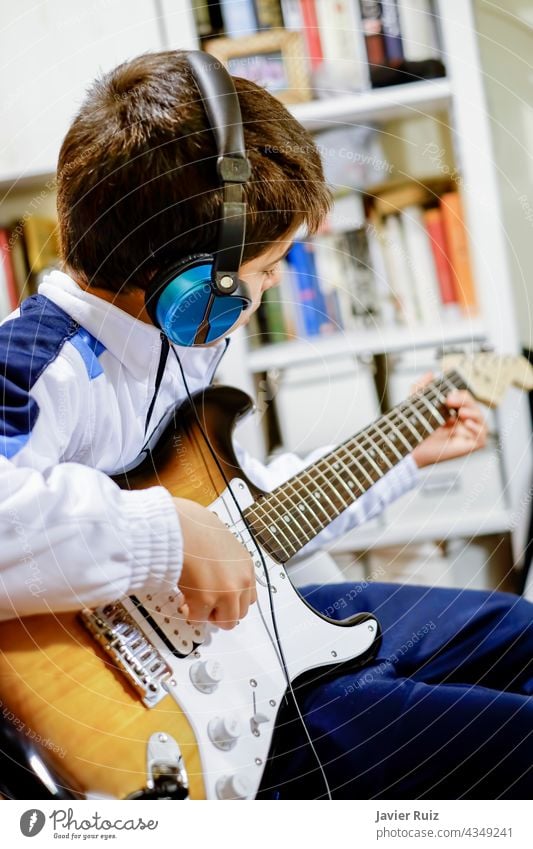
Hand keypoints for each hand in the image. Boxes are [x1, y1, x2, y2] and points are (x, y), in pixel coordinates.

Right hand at [173, 497, 255, 629]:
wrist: (180, 526)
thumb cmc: (195, 528)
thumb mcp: (223, 544)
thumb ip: (227, 565)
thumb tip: (217, 577)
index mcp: (246, 566)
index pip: (249, 596)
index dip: (233, 600)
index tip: (220, 598)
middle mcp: (241, 581)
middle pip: (240, 613)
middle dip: (222, 611)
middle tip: (206, 603)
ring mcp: (226, 592)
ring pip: (225, 622)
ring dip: (209, 615)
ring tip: (195, 601)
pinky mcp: (206, 600)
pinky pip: (199, 618)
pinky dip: (191, 612)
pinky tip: (184, 598)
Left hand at [410, 373, 487, 468]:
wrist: (407, 447)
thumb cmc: (412, 429)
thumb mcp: (415, 403)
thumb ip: (421, 386)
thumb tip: (431, 374)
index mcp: (451, 414)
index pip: (466, 401)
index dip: (462, 395)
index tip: (448, 395)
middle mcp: (460, 425)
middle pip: (475, 408)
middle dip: (467, 401)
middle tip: (451, 400)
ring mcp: (464, 436)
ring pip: (482, 422)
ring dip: (475, 414)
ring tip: (461, 413)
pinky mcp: (466, 448)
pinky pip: (482, 439)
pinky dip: (479, 430)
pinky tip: (467, 424)